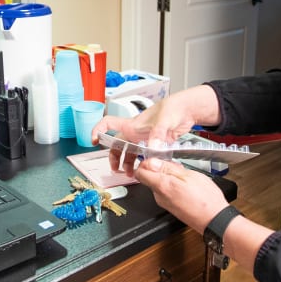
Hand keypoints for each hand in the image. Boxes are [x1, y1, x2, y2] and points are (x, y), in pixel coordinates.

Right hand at [90, 85, 220, 174]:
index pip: (108, 124)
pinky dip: (142, 163)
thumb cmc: (172, 108)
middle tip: (116, 169)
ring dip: (128, 163)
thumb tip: (152, 148)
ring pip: (130, 152)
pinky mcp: (155, 144)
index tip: (94, 141)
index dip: (98, 131)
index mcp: (132, 124)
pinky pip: (144, 155)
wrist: (187, 110)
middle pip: (118, 145)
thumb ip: (157, 136)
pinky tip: (146, 168)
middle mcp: (135, 132)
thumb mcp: (163, 121)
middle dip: (114, 157)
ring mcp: (144, 138)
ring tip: (131, 173)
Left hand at [134, 157, 228, 233]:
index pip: (139, 172)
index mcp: (162, 186)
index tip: (157, 158)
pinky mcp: (171, 207)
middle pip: (150, 177)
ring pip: (159, 184)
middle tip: (177, 167)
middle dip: (161, 169)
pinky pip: (167, 192)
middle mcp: (159, 196)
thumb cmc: (205, 199)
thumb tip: (151, 162)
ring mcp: (164, 203)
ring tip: (186, 177)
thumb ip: (167, 168)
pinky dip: (174, 186)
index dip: (147, 162)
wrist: (214, 220)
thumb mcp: (188, 175)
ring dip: (169, 177)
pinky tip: (187, 186)